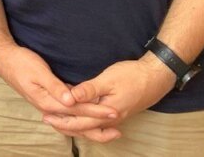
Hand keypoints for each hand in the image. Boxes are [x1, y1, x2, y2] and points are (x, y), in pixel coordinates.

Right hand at [0, 43, 119, 135]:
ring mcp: (48, 104)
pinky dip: (80, 115)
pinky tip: (88, 114)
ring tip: (108, 126)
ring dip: (90, 123)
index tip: (113, 111)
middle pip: (76, 121)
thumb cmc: (21, 62)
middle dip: (97, 124)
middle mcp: (49, 107)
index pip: (77, 110)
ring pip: (73, 120)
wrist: (4, 58)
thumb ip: (54, 86)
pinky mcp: (48, 99)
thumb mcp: (38, 71)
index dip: (96, 111)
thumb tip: (70, 100)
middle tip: (118, 125)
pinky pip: (68, 112)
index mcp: (47, 102)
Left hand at [42, 55, 174, 141]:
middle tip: (47, 120)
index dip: (62, 118)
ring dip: (75, 124)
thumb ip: (89, 89)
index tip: (46, 114)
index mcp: (106, 113)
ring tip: (60, 121)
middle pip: (84, 127)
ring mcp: (116, 117)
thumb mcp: (108, 80)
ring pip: (91, 126)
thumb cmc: (132, 76)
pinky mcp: (118, 112)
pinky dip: (87, 121)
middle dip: (65, 124)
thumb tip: (70, 97)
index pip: (79, 120)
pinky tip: (82, 117)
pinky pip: (99, 122)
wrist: (157, 77)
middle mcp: (111, 119)